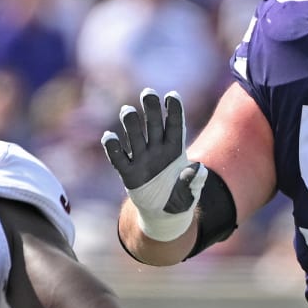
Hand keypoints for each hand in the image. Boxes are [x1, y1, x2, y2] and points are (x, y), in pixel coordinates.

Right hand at [101, 89, 208, 240]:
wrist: (163, 214)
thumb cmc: (180, 200)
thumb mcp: (190, 194)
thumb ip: (194, 181)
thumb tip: (198, 168)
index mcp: (175, 151)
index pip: (175, 126)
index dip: (174, 110)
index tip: (171, 95)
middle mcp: (157, 150)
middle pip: (154, 125)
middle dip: (151, 109)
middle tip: (147, 93)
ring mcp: (141, 159)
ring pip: (135, 136)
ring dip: (131, 123)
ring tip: (127, 111)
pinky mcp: (128, 172)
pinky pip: (118, 158)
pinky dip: (113, 147)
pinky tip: (109, 136)